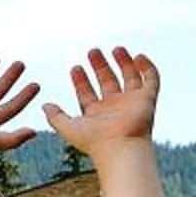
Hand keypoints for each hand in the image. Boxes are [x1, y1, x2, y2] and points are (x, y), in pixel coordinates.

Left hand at [43, 45, 159, 156]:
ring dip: (123, 62)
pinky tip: (139, 57)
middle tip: (92, 51)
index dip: (81, 80)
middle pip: (107, 81)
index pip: (87, 93)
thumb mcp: (68, 128)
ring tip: (115, 49)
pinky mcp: (147, 98)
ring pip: (129, 77)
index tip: (75, 68)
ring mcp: (132, 102)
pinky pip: (151, 79)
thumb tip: (44, 106)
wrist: (119, 147)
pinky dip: (148, 68)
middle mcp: (114, 107)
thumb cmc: (94, 141)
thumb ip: (55, 117)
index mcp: (96, 114)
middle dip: (100, 66)